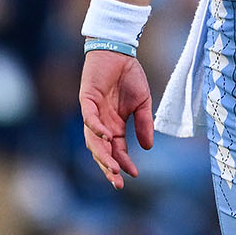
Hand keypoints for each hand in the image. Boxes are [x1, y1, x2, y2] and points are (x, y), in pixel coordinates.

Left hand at [79, 48, 153, 189]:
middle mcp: (102, 123)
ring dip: (102, 154)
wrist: (119, 51)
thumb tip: (148, 148)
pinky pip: (89, 119)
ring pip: (93, 140)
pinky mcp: (87, 100)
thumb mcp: (143, 102)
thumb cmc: (129, 75)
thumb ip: (145, 123)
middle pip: (103, 151)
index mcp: (115, 125)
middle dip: (109, 168)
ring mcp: (93, 113)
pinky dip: (96, 129)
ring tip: (112, 167)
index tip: (134, 174)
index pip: (117, 150)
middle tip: (117, 183)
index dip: (124, 163)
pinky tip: (107, 137)